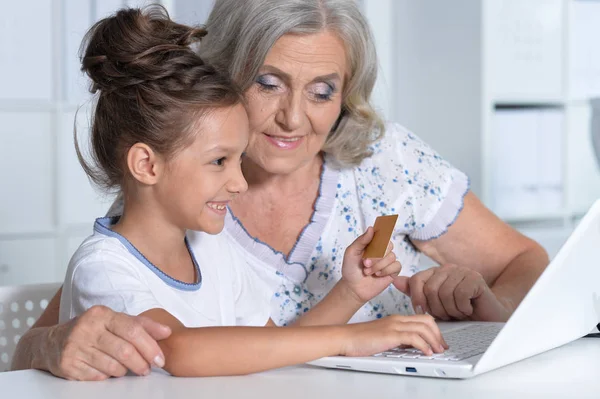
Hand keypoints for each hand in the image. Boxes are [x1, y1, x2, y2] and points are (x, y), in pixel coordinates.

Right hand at [43, 305, 170, 380]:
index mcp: (101, 314)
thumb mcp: (114, 321)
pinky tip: (108, 371)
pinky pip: (98, 377)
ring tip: (127, 368)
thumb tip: (166, 332)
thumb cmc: (91, 330)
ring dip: (125, 371)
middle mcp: (86, 328)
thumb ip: (141, 324)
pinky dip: (108, 376)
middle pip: (124, 350)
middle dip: (141, 363)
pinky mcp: (67, 365)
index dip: (150, 346)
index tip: (160, 358)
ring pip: (112, 366)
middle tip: (147, 369)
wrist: (51, 342)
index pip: (132, 329)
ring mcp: (75, 347)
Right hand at [339, 314, 447, 356]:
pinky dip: (424, 345)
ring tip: (437, 351)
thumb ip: (397, 339)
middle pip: (427, 321)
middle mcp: (397, 320)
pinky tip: (426, 352)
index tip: (438, 341)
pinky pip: (414, 338)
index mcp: (396, 319)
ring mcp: (394, 326)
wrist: (345, 338)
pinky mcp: (390, 334)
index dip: (434, 330)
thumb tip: (410, 347)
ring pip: (423, 328)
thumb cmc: (360, 339)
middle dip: (438, 334)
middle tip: (442, 346)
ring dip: (434, 341)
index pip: (422, 318)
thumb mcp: (383, 337)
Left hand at [340, 227, 402, 302]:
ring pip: (392, 256)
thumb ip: (361, 240)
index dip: (382, 235)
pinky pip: (396, 266)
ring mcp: (387, 262)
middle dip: (376, 255)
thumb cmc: (351, 269)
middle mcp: (382, 251)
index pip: (382, 235)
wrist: (353, 287)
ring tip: (368, 271)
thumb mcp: (351, 252)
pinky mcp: (392, 272)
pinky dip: (386, 270)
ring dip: (379, 265)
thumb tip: (371, 228)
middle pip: (388, 245)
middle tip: (365, 263)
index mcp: (372, 244)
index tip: (377, 239)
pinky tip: (377, 275)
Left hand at [393, 264, 510, 321]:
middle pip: (430, 288)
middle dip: (437, 309)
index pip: (416, 280)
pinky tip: (468, 309)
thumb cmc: (459, 311)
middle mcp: (447, 268)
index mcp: (435, 272)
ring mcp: (462, 271)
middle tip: (447, 315)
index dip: (417, 299)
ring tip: (459, 312)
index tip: (423, 312)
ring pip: (444, 293)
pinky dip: (462, 308)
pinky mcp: (475, 278)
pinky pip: (460, 295)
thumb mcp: (434, 304)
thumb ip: (415, 292)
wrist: (488, 317)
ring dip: (451, 310)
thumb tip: (394, 280)